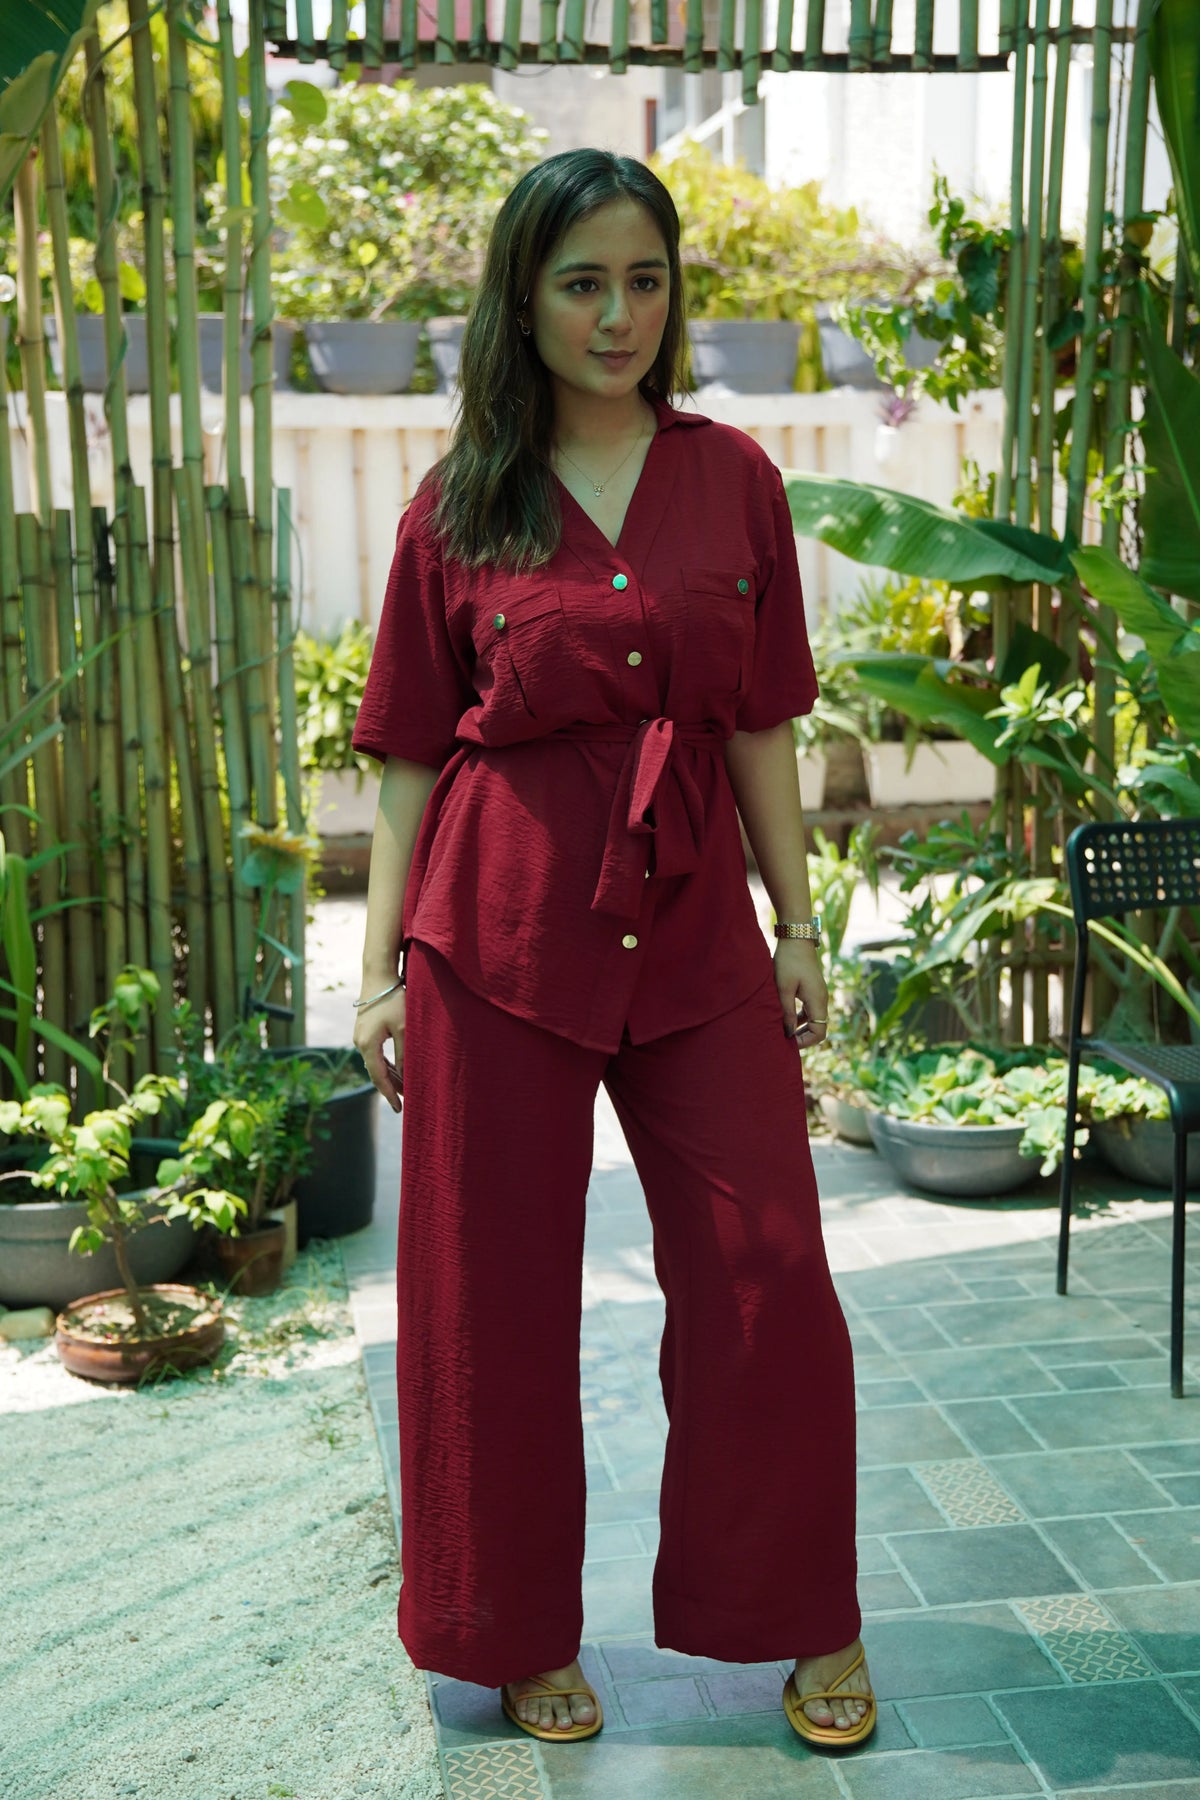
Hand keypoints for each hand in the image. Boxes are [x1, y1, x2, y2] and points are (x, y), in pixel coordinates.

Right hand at [353, 986, 406, 1113]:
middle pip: (376, 1072)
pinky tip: (397, 1070)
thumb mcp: (404, 1028)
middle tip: (406, 1102)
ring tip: (404, 1089)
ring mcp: (361, 1036)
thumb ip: (405, 1055)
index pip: (378, 1077)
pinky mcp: (365, 1029)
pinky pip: (375, 1053)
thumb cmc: (393, 1000)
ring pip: (376, 1063)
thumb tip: (406, 1077)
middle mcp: (360, 1042)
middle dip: (391, 1087)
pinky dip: (386, 1064)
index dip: (389, 1094)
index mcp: (367, 1045)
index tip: (399, 1109)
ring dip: (390, 1076)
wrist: (379, 975)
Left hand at [774, 940, 828, 1048]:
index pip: (820, 1033)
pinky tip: (785, 1018)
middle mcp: (822, 999)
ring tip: (783, 1032)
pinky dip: (800, 1018)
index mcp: (817, 1001)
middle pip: (819, 1028)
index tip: (788, 1043)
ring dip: (801, 1028)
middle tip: (784, 1040)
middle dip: (803, 1037)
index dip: (805, 1042)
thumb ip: (786, 1012)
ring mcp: (818, 994)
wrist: (796, 938)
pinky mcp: (813, 989)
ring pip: (814, 1019)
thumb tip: (787, 1033)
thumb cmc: (788, 961)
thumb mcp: (783, 988)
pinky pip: (809, 1010)